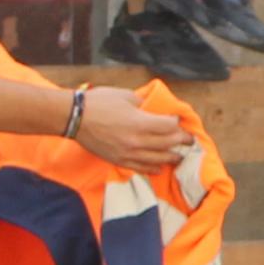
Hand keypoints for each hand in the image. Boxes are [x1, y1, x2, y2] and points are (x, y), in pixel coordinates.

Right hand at [75, 89, 192, 169]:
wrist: (74, 119)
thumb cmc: (98, 103)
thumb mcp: (125, 96)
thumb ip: (143, 103)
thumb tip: (154, 109)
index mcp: (140, 123)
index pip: (169, 127)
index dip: (177, 123)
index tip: (180, 121)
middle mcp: (137, 141)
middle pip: (167, 144)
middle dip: (181, 141)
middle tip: (189, 140)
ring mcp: (129, 154)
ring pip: (158, 159)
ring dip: (172, 157)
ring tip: (180, 155)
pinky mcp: (119, 161)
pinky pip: (142, 168)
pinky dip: (154, 168)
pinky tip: (160, 167)